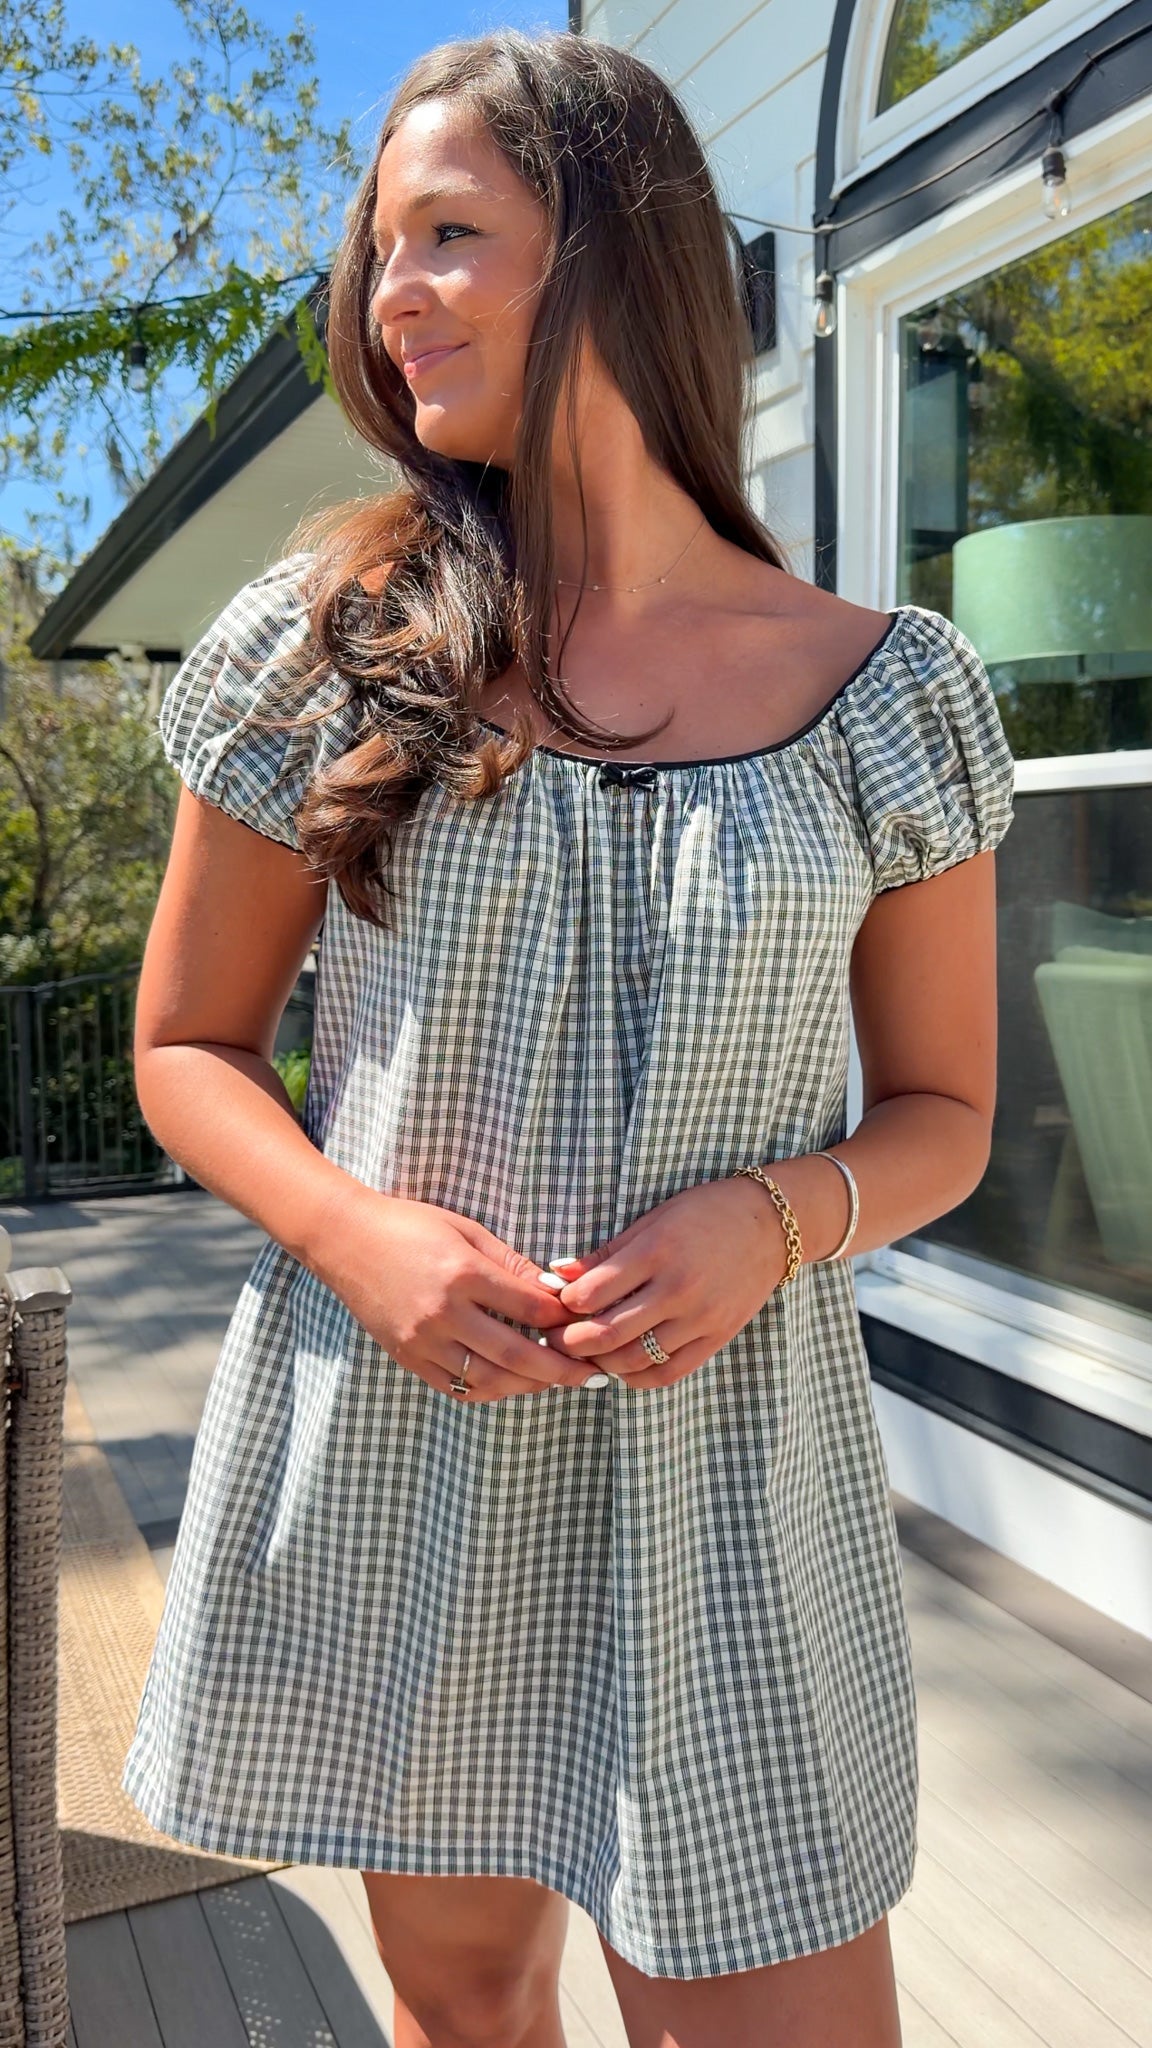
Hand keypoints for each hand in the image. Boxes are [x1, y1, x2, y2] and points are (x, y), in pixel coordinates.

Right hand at [316, 1189, 605, 1402]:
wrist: (344, 1240)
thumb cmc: (410, 1225)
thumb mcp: (466, 1231)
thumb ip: (511, 1265)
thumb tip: (556, 1291)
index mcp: (462, 1273)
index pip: (529, 1307)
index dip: (563, 1319)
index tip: (585, 1323)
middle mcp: (443, 1312)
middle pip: (515, 1353)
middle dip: (559, 1368)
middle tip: (591, 1375)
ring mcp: (422, 1340)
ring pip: (487, 1379)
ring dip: (527, 1385)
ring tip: (555, 1382)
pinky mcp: (407, 1357)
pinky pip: (455, 1387)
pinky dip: (488, 1390)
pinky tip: (511, 1384)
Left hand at [535, 1177, 789, 1388]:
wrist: (771, 1225)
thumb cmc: (705, 1214)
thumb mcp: (654, 1220)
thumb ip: (607, 1253)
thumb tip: (559, 1274)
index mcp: (657, 1251)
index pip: (593, 1294)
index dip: (564, 1306)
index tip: (554, 1306)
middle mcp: (678, 1288)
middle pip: (608, 1333)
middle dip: (570, 1342)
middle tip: (554, 1340)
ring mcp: (700, 1316)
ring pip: (635, 1358)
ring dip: (600, 1363)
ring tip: (584, 1355)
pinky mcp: (717, 1336)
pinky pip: (670, 1371)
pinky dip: (638, 1378)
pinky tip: (621, 1370)